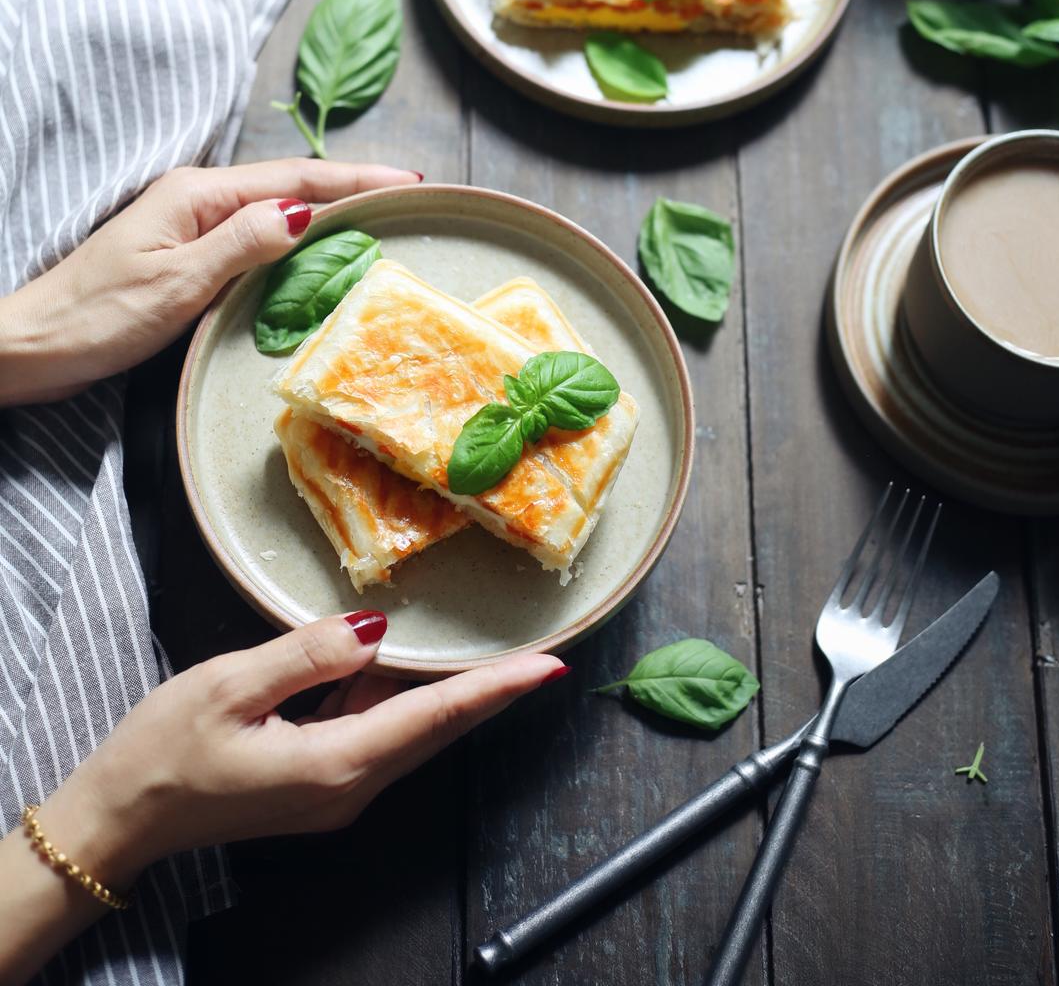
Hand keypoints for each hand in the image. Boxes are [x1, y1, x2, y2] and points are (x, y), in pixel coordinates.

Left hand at [0, 158, 419, 404]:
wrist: (36, 345)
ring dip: (328, 209)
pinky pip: (256, 238)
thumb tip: (304, 211)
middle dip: (350, 185)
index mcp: (198, 194)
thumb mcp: (178, 281)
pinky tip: (319, 250)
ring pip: (275, 210)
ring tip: (381, 215)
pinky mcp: (188, 256)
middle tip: (408, 194)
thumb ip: (242, 243)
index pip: (292, 177)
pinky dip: (297, 238)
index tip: (407, 180)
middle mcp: (198, 200)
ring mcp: (192, 227)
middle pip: (289, 184)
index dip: (354, 178)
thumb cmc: (99, 316)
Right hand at [1, 616, 564, 983]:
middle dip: (491, 690)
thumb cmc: (162, 752)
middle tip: (544, 654)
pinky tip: (399, 665)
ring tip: (494, 652)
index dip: (495, 689)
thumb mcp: (229, 686)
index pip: (434, 716)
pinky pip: (375, 733)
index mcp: (333, 763)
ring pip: (410, 730)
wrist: (118, 820)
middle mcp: (348, 786)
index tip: (548, 667)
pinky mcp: (319, 782)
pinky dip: (400, 699)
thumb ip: (306, 654)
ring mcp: (336, 791)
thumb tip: (372, 630)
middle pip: (436, 727)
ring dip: (448, 692)